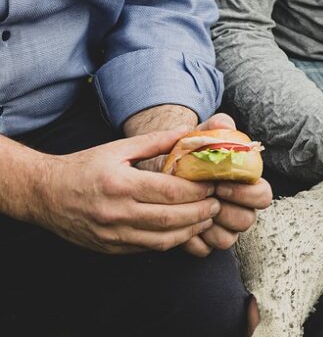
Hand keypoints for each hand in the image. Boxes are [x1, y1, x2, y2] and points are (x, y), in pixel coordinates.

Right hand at [33, 129, 217, 253]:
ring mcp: (113, 235)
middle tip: (218, 202)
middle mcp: (117, 213)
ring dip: (192, 229)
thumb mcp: (118, 148)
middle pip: (173, 218)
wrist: (45, 194)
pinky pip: (150, 249)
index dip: (198, 190)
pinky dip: (173, 240)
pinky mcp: (112, 248)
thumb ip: (155, 141)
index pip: (171, 192)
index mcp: (120, 184)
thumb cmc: (84, 167)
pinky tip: (185, 229)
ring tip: (207, 217)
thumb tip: (188, 132)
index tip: (213, 183)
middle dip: (202, 212)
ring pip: (165, 239)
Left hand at [181, 114, 272, 256]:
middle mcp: (239, 210)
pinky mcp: (204, 243)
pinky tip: (179, 223)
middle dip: (226, 210)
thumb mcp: (198, 138)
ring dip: (209, 226)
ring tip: (190, 209)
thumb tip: (225, 122)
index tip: (221, 183)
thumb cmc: (186, 155)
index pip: (263, 196)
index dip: (246, 193)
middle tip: (204, 198)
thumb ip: (215, 128)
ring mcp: (223, 229)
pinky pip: (204, 250)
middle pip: (247, 221)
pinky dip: (192, 239)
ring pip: (228, 239)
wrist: (160, 173)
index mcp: (246, 186)